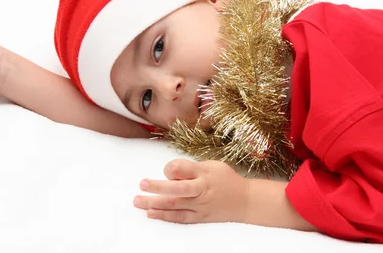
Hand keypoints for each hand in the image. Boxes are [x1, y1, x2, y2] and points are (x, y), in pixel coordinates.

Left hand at [133, 159, 248, 223]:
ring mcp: (200, 206)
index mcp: (204, 174)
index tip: (166, 170)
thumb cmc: (225, 179)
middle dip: (157, 187)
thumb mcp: (212, 165)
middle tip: (142, 184)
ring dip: (154, 203)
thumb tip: (169, 172)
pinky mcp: (199, 217)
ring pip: (175, 205)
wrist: (245, 202)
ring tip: (138, 201)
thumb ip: (191, 168)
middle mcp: (202, 190)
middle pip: (177, 189)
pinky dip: (165, 216)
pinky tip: (151, 213)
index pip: (182, 168)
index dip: (170, 168)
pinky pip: (180, 217)